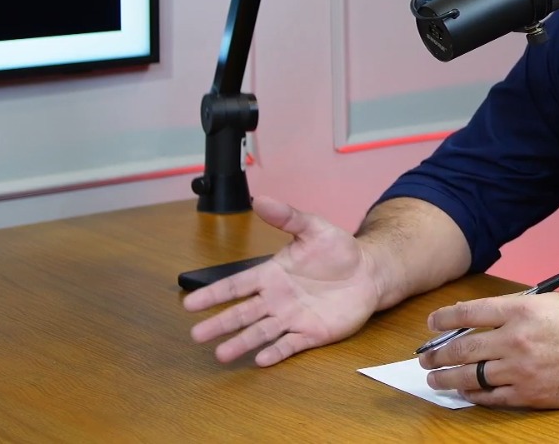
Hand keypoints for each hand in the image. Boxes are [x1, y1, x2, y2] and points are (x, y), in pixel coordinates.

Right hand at [183, 196, 383, 366]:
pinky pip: (290, 344)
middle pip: (242, 313)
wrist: (369, 271)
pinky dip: (276, 352)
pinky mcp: (311, 333)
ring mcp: (292, 318)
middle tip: (197, 335)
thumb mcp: (313, 228)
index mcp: (271, 275)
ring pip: (261, 332)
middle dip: (220, 323)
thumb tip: (260, 199)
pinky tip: (261, 360)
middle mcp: (276, 299)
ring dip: (242, 343)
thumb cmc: (337, 250)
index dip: (214, 294)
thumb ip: (288, 217)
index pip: (237, 286)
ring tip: (221, 354)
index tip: (189, 304)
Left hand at [417, 292, 558, 408]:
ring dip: (447, 378)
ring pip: (470, 376)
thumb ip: (514, 308)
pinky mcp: (528, 394)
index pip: (470, 312)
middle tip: (425, 358)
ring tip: (435, 378)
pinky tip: (465, 392)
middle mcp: (516, 339)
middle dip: (437, 354)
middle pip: (463, 348)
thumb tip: (480, 318)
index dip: (445, 318)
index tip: (432, 323)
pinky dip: (473, 395)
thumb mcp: (548, 302)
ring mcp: (521, 370)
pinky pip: (491, 397)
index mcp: (521, 311)